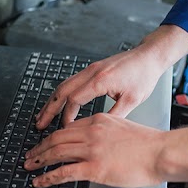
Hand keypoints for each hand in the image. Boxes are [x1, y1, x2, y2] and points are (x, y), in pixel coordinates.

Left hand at [23, 113, 187, 187]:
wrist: (160, 152)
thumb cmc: (149, 144)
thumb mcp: (123, 127)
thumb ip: (107, 132)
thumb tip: (98, 143)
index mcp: (99, 121)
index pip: (68, 127)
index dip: (53, 136)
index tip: (46, 142)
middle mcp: (91, 132)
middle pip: (56, 137)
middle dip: (40, 146)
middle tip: (30, 154)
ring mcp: (91, 150)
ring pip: (56, 152)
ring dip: (39, 159)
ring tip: (29, 166)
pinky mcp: (94, 168)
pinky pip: (63, 172)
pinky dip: (47, 177)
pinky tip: (40, 181)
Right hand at [35, 25, 187, 128]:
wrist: (149, 56)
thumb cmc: (143, 75)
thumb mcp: (132, 100)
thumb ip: (114, 116)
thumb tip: (98, 131)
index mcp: (100, 80)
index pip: (74, 100)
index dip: (67, 116)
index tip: (65, 129)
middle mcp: (91, 73)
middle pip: (61, 91)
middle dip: (49, 109)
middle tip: (39, 124)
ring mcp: (90, 70)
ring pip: (63, 85)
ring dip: (52, 101)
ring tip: (43, 115)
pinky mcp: (92, 70)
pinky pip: (71, 82)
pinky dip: (62, 94)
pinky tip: (58, 103)